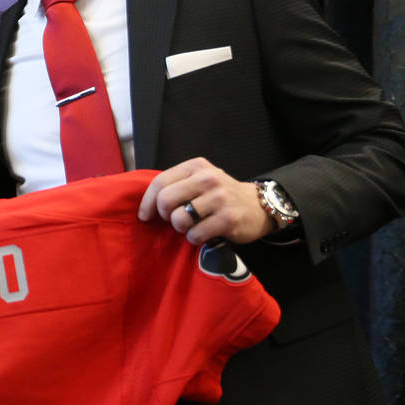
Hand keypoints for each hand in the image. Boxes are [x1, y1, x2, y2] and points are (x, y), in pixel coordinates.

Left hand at [137, 157, 273, 244]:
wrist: (258, 205)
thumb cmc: (220, 195)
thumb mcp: (199, 180)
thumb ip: (175, 186)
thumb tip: (145, 207)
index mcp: (196, 166)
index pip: (160, 182)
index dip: (147, 202)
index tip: (145, 216)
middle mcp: (208, 178)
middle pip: (165, 200)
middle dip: (164, 215)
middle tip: (174, 220)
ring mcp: (219, 198)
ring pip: (179, 219)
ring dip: (181, 228)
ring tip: (192, 225)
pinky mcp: (228, 218)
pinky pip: (195, 234)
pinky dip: (195, 238)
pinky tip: (204, 233)